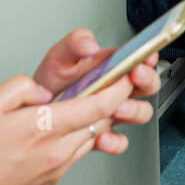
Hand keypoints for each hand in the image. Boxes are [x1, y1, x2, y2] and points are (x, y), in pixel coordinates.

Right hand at [0, 72, 140, 184]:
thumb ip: (21, 88)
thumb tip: (45, 91)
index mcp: (42, 128)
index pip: (98, 106)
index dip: (119, 89)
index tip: (127, 76)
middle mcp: (56, 151)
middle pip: (101, 122)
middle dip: (111, 102)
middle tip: (108, 84)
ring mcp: (56, 169)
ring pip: (90, 137)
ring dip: (93, 121)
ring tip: (79, 104)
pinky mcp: (51, 181)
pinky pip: (74, 153)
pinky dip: (75, 137)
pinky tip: (56, 129)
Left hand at [31, 30, 160, 153]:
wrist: (35, 111)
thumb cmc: (50, 82)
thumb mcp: (60, 56)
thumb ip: (75, 43)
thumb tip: (91, 45)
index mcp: (113, 67)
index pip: (141, 58)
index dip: (148, 57)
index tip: (145, 57)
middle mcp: (118, 89)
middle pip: (149, 85)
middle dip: (146, 80)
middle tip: (134, 77)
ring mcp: (113, 112)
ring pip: (141, 112)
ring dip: (134, 110)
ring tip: (117, 108)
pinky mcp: (103, 133)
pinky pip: (120, 142)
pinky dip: (115, 141)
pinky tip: (102, 136)